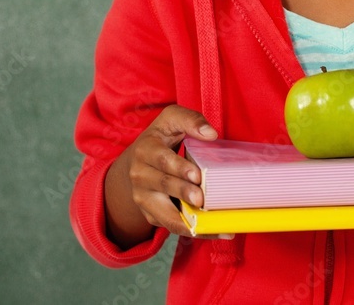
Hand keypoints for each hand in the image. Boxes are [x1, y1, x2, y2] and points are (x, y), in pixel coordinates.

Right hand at [106, 105, 231, 243]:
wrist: (137, 162)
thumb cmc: (161, 138)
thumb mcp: (171, 120)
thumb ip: (190, 120)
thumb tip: (211, 134)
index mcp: (145, 150)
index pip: (162, 160)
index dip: (179, 168)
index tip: (197, 175)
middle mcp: (140, 176)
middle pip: (163, 186)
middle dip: (183, 193)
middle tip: (201, 197)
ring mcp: (144, 199)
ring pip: (165, 214)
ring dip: (186, 221)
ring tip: (209, 224)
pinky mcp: (152, 216)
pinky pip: (173, 227)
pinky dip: (195, 231)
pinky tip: (216, 232)